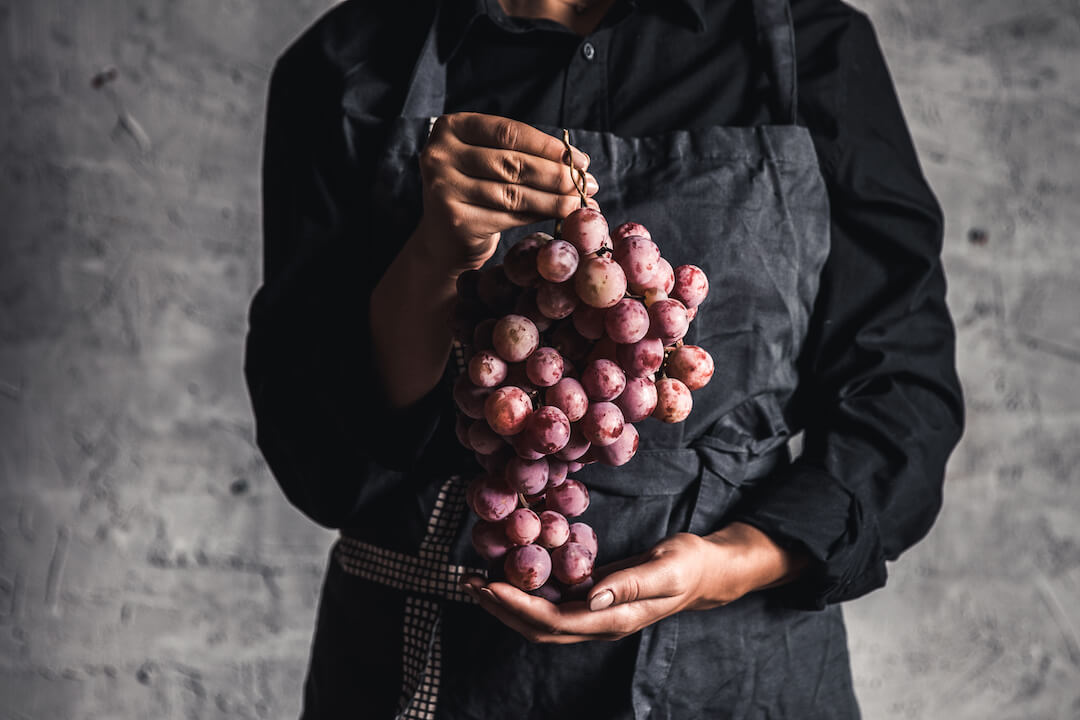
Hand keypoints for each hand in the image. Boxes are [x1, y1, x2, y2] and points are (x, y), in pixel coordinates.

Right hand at [413, 112, 597, 274]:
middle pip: (512, 163)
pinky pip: (509, 216)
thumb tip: (577, 163)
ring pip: (514, 193)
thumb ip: (522, 154)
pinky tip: (560, 215)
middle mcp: (440, 156)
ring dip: (554, 199)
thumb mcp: (490, 161)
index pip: (508, 132)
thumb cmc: (475, 189)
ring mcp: (444, 189)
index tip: (579, 159)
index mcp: (451, 128)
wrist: (444, 236)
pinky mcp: (456, 220)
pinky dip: (539, 215)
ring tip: (580, 202)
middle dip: (556, 175)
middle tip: (587, 183)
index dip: (547, 146)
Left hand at [462, 523, 806, 643]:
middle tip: (469, 583)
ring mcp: (595, 613)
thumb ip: (630, 584)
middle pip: (540, 627)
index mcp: (614, 618)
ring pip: (542, 619)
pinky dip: (526, 592)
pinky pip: (552, 602)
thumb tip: (591, 597)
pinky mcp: (593, 599)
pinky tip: (509, 574)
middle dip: (502, 609)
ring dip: (508, 604)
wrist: (707, 571)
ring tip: (476, 582)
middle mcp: (599, 622)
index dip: (520, 607)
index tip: (491, 587)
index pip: (556, 620)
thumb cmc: (690, 565)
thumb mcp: (667, 568)